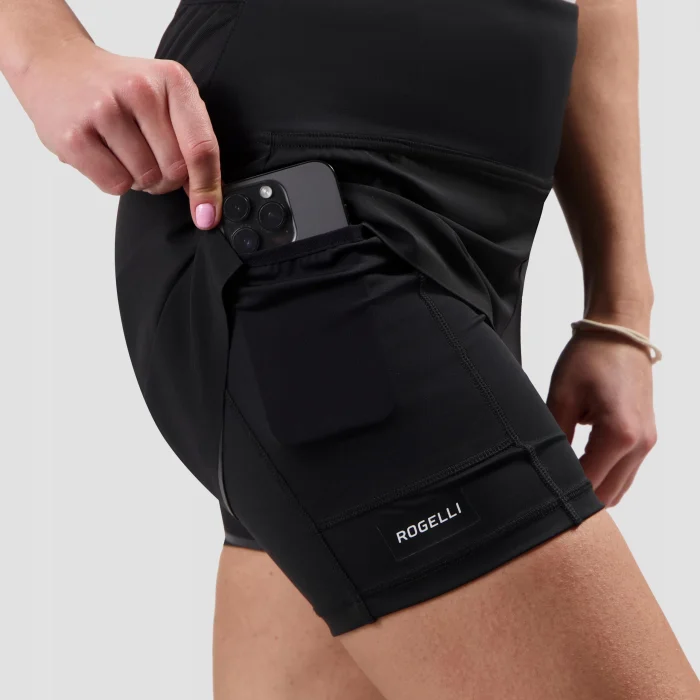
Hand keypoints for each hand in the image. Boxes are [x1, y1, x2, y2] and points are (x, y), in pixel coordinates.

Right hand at [11, 35, 221, 229]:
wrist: (55, 64)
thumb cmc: (118, 89)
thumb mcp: (164, 98)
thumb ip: (191, 141)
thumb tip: (206, 201)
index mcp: (173, 80)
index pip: (202, 147)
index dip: (208, 188)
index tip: (208, 215)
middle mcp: (140, 90)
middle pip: (175, 171)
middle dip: (167, 179)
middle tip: (148, 158)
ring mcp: (104, 110)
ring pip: (146, 180)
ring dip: (139, 179)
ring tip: (122, 150)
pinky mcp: (74, 134)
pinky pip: (115, 185)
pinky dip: (114, 181)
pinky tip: (103, 154)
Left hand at [546, 329, 656, 506]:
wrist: (620, 332)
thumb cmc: (590, 357)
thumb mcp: (561, 396)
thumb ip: (554, 437)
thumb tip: (544, 468)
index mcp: (620, 435)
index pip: (589, 484)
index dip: (562, 493)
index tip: (537, 492)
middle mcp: (640, 444)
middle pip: (607, 495)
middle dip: (578, 497)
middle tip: (546, 488)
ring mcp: (647, 442)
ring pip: (619, 487)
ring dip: (593, 487)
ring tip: (560, 476)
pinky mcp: (646, 436)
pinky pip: (625, 471)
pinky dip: (604, 474)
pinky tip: (578, 463)